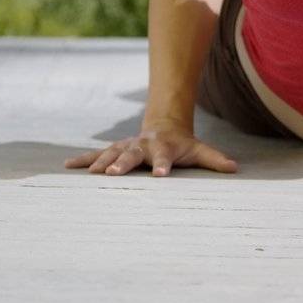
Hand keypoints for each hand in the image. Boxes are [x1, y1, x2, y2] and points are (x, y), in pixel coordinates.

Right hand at [64, 121, 237, 176]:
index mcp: (163, 147)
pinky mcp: (114, 149)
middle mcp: (142, 145)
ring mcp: (126, 146)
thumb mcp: (199, 150)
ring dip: (99, 162)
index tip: (161, 176)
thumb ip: (214, 159)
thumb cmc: (183, 145)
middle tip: (113, 173)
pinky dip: (82, 160)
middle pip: (132, 154)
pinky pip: (96, 155)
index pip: (164, 158)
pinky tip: (67, 168)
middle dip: (122, 163)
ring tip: (90, 174)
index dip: (163, 166)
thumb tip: (235, 168)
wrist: (165, 126)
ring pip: (111, 153)